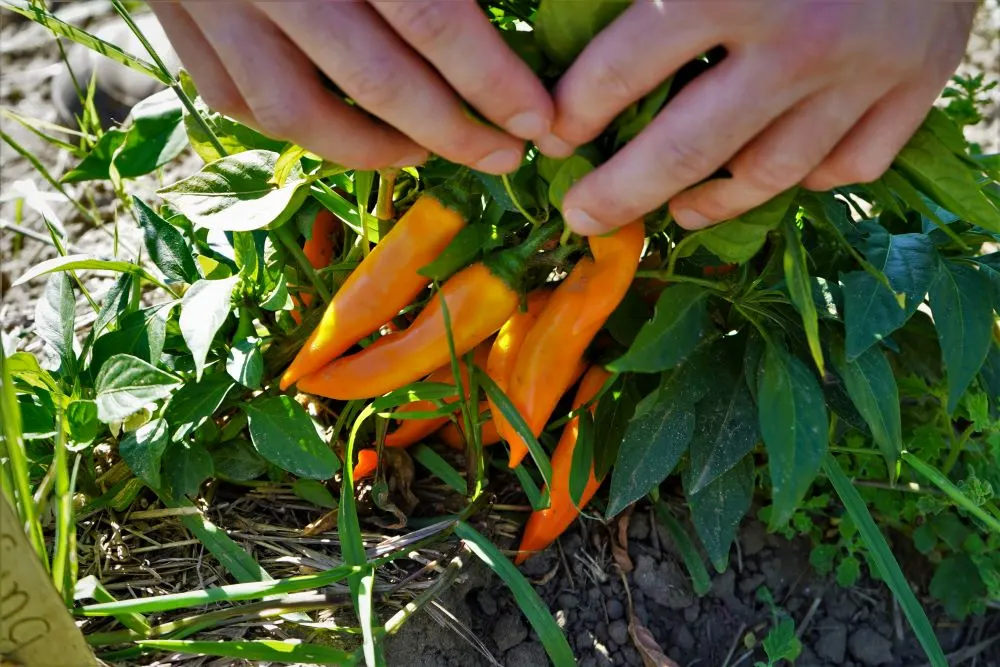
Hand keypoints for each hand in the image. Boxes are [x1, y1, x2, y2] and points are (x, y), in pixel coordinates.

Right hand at [150, 1, 551, 172]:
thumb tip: (516, 11)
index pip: (433, 20)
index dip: (493, 82)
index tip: (538, 119)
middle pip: (378, 82)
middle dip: (455, 133)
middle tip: (505, 158)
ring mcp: (216, 0)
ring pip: (300, 114)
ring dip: (377, 150)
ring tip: (428, 151)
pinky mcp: (178, 19)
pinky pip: (239, 101)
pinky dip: (300, 130)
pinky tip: (350, 131)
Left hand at [541, 2, 976, 234]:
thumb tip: (564, 14)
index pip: (624, 71)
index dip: (575, 114)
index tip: (554, 137)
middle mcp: (798, 41)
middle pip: (686, 151)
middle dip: (619, 193)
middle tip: (583, 216)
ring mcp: (864, 72)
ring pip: (767, 174)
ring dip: (709, 203)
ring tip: (674, 213)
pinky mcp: (917, 86)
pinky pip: (847, 166)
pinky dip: (803, 179)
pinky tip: (766, 177)